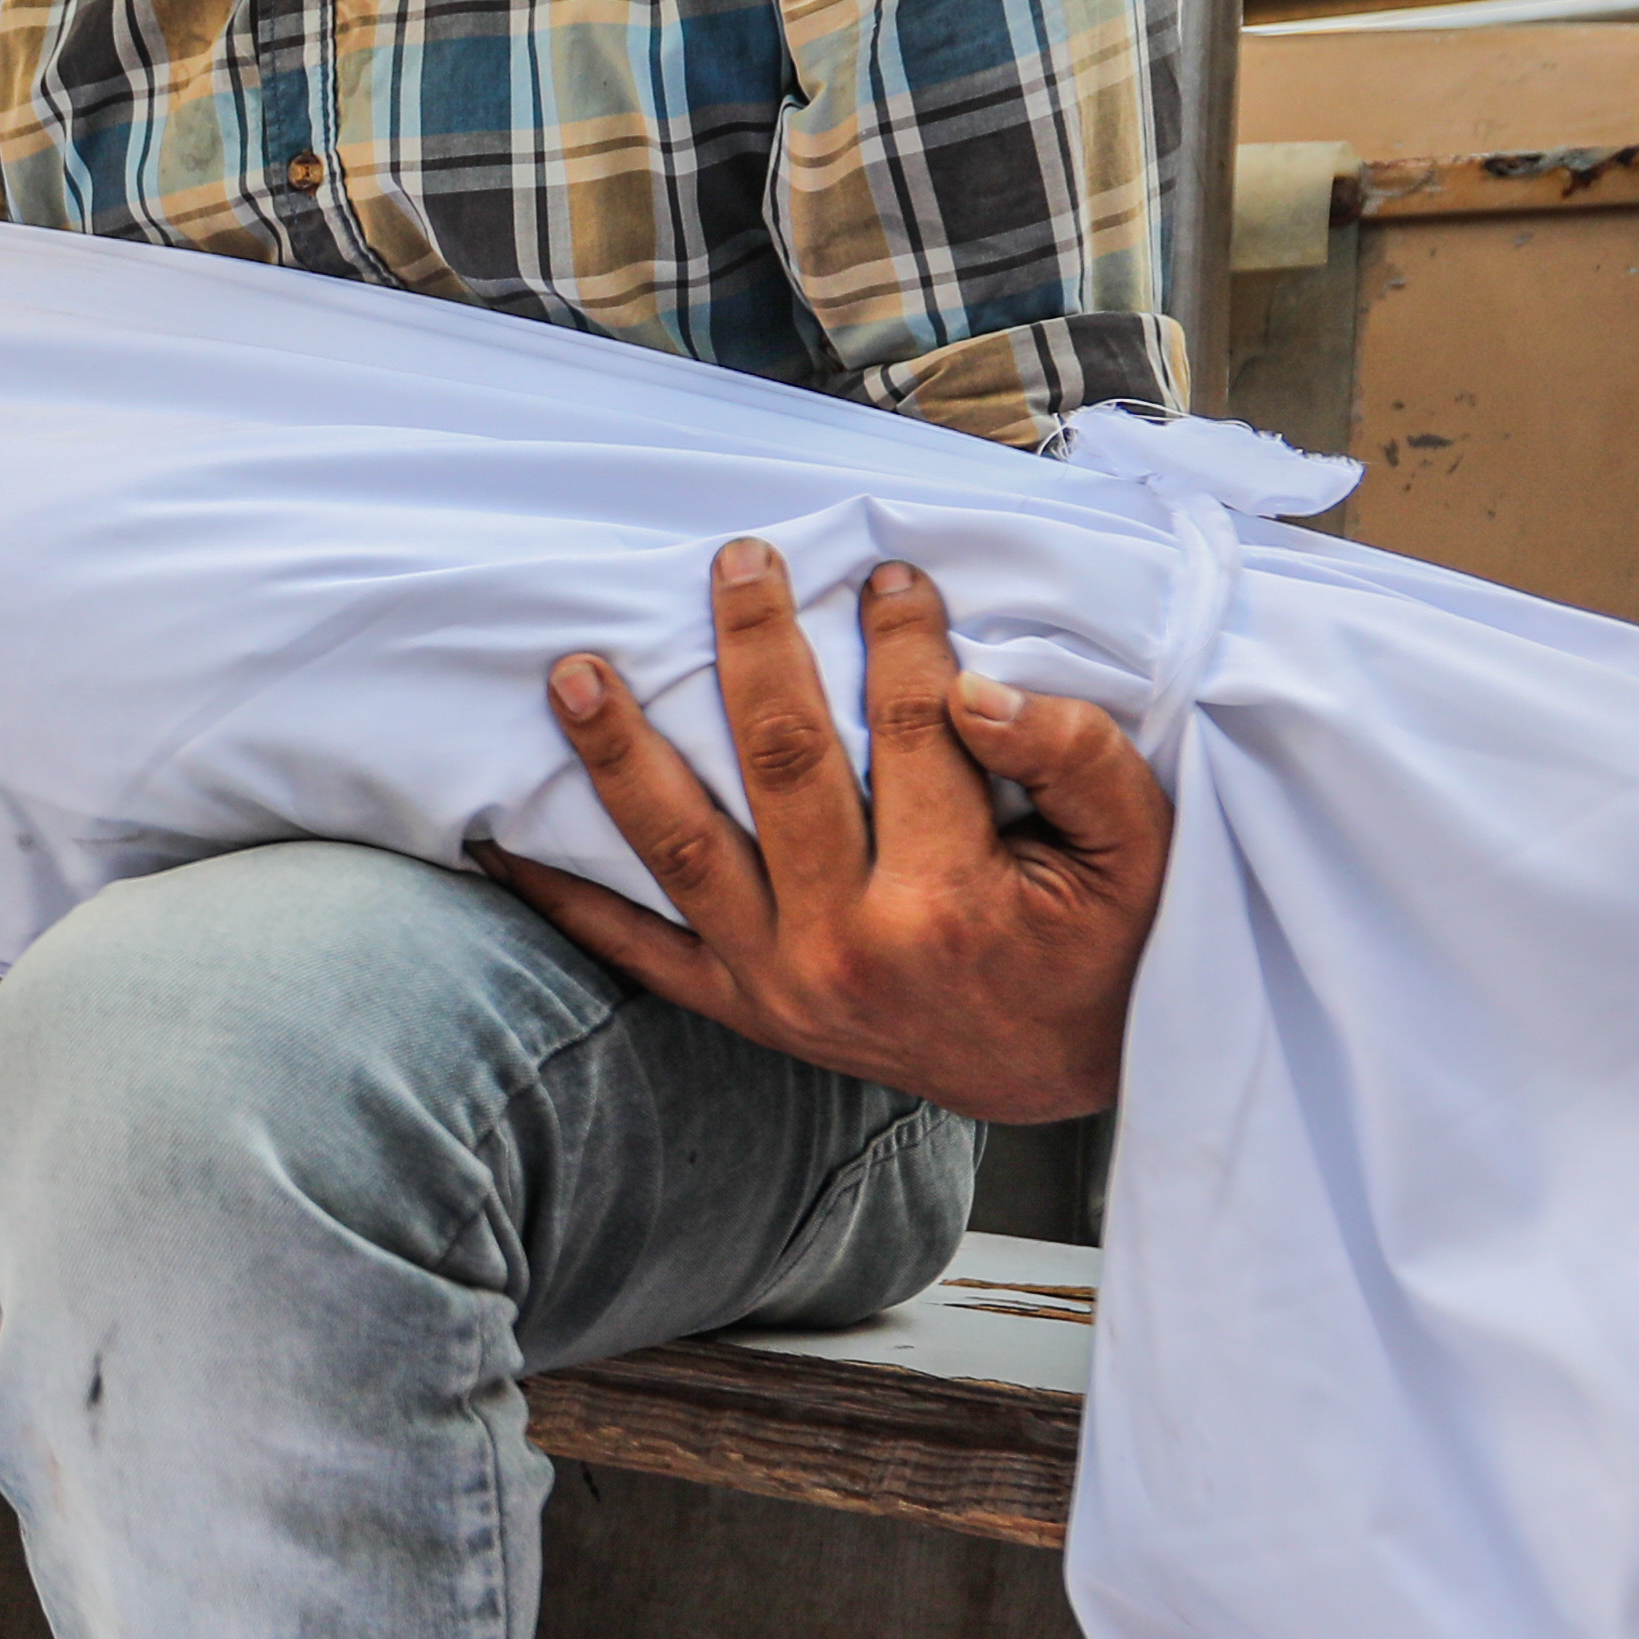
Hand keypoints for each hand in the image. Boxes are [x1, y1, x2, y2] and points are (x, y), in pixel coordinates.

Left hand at [489, 543, 1168, 1128]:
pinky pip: (636, 951)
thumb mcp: (1137, 852)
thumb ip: (1075, 759)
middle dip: (752, 648)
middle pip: (780, 762)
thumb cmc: (1102, 947)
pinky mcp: (743, 1008)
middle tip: (734, 561)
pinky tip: (501, 845)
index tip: (889, 574)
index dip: (901, 639)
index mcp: (949, 897)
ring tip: (573, 675)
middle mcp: (848, 940)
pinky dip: (566, 899)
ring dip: (619, 754)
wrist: (1065, 1076)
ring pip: (682, 846)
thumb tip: (977, 691)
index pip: (910, 728)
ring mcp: (780, 980)